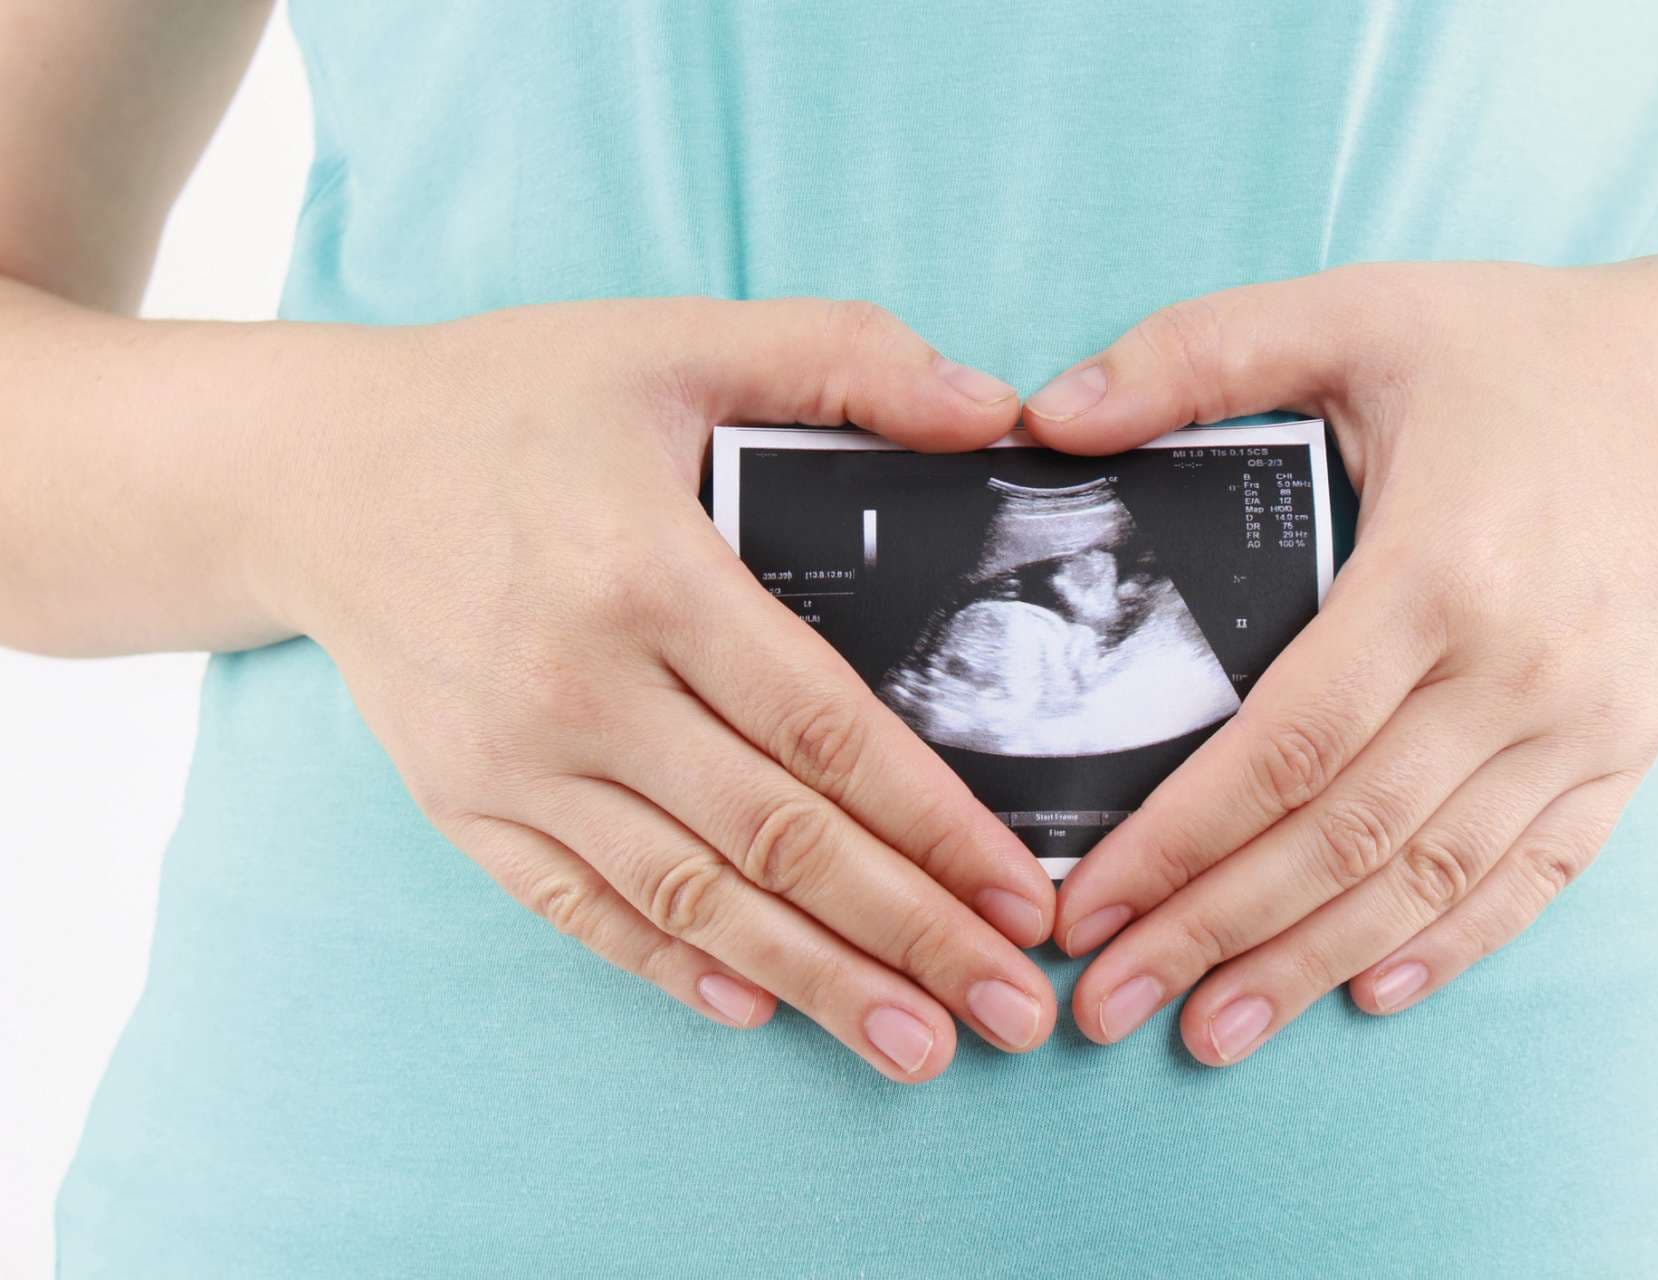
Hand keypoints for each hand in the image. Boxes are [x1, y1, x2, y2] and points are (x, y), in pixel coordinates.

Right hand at [273, 297, 1058, 1081]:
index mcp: (649, 575)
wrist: (315, 470)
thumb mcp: (678, 340)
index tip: (1021, 896)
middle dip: (909, 935)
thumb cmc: (511, 402)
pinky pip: (580, 907)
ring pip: (692, 896)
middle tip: (1010, 1010)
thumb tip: (998, 411)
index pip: (826, 730)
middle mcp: (580, 687)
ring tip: (917, 1049)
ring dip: (815, 982)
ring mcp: (514, 760)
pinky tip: (758, 1008)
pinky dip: (671, 964)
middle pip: (778, 838)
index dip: (935, 824)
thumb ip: (847, 360)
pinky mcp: (463, 802)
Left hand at [1020, 259, 1657, 1064]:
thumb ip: (1192, 356)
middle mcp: (1514, 667)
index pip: (1285, 745)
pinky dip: (1449, 944)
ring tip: (1209, 1030)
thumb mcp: (1348, 314)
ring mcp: (1579, 723)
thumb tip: (1045, 416)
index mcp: (1434, 569)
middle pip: (1342, 836)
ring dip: (1310, 966)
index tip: (1090, 906)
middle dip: (1214, 932)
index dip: (1179, 839)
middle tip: (1110, 1004)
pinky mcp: (1619, 753)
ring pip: (1427, 877)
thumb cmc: (1508, 352)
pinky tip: (1365, 990)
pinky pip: (1531, 877)